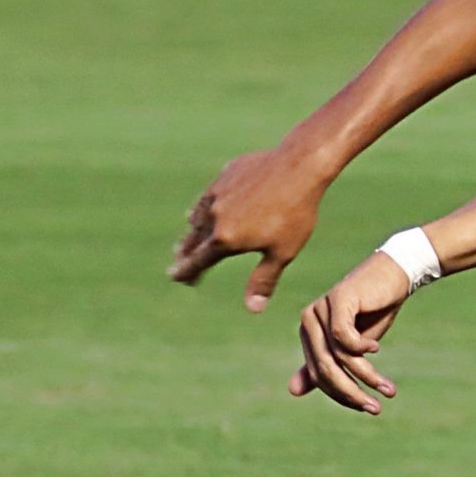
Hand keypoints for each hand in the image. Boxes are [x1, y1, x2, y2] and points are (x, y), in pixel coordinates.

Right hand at [170, 146, 329, 311]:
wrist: (298, 167)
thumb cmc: (295, 214)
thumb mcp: (282, 253)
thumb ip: (263, 280)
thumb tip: (252, 309)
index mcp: (226, 239)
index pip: (199, 261)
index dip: (187, 271)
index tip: (177, 277)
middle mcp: (215, 216)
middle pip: (194, 240)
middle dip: (186, 254)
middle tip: (178, 264)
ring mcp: (218, 193)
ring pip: (198, 216)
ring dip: (192, 230)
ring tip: (188, 238)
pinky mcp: (225, 176)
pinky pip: (208, 196)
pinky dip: (203, 208)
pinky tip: (204, 208)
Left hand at [288, 253, 412, 412]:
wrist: (393, 277)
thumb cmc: (373, 311)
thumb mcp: (351, 346)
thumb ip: (325, 365)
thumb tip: (292, 391)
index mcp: (309, 334)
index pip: (319, 376)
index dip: (342, 395)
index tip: (367, 407)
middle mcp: (308, 320)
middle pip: (325, 369)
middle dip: (352, 392)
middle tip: (375, 408)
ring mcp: (321, 308)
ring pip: (338, 355)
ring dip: (367, 376)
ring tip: (388, 389)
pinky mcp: (338, 298)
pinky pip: (343, 335)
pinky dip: (361, 347)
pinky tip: (376, 348)